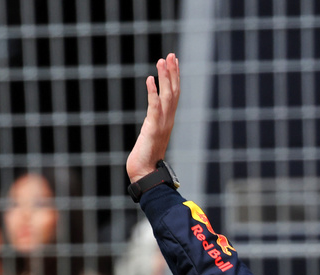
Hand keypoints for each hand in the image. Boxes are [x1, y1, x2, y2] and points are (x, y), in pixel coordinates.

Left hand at [127, 53, 179, 182]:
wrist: (145, 175)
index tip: (173, 62)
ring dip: (165, 77)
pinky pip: (154, 107)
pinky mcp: (152, 129)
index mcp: (168, 121)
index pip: (174, 95)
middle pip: (174, 92)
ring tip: (162, 60)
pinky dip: (152, 92)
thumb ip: (153, 127)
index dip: (174, 78)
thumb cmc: (145, 160)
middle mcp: (168, 121)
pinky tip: (150, 79)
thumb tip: (151, 122)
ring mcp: (162, 124)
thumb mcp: (151, 137)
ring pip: (167, 96)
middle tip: (170, 55)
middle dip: (173, 72)